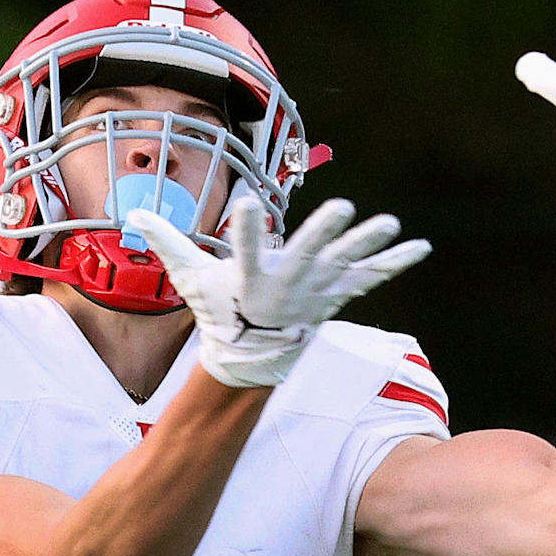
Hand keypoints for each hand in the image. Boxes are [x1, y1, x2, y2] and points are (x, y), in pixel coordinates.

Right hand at [128, 199, 430, 391]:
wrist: (254, 352)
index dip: (245, 230)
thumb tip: (133, 215)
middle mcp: (288, 284)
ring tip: (391, 221)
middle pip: (309, 255)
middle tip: (344, 206)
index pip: (245, 251)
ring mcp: (316, 290)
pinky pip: (370, 276)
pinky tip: (422, 246)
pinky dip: (395, 262)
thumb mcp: (192, 278)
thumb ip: (168, 243)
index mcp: (251, 279)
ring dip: (370, 242)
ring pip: (346, 262)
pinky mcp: (336, 294)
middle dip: (326, 233)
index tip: (247, 203)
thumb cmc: (222, 307)